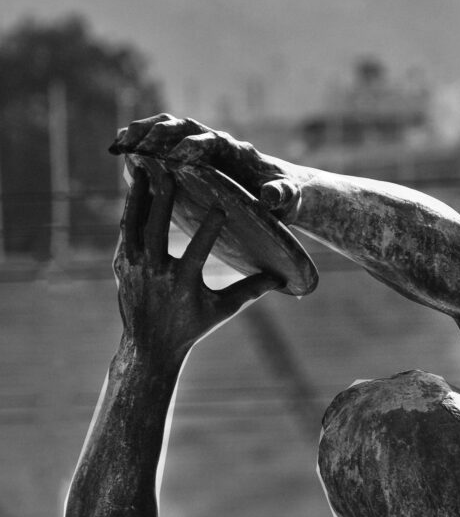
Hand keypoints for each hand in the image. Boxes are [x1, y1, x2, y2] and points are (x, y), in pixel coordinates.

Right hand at [110, 113, 302, 222]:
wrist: (280, 189)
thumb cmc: (285, 196)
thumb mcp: (288, 199)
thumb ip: (281, 196)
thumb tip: (269, 197)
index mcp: (237, 151)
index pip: (212, 141)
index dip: (193, 147)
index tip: (175, 160)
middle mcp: (215, 141)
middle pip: (184, 126)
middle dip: (160, 135)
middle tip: (136, 149)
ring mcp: (199, 143)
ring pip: (167, 127)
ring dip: (142, 132)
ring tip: (119, 145)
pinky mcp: (186, 151)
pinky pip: (158, 139)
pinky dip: (138, 139)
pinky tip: (118, 148)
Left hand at [114, 163, 282, 365]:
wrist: (150, 346)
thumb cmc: (192, 326)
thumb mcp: (224, 310)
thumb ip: (250, 290)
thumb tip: (280, 277)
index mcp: (182, 284)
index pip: (197, 251)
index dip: (210, 228)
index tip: (221, 206)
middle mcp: (155, 273)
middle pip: (155, 229)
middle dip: (162, 199)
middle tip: (168, 172)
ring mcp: (134, 268)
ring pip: (133, 225)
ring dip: (137, 196)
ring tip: (141, 170)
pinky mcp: (122, 265)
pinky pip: (125, 232)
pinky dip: (130, 210)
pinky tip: (136, 192)